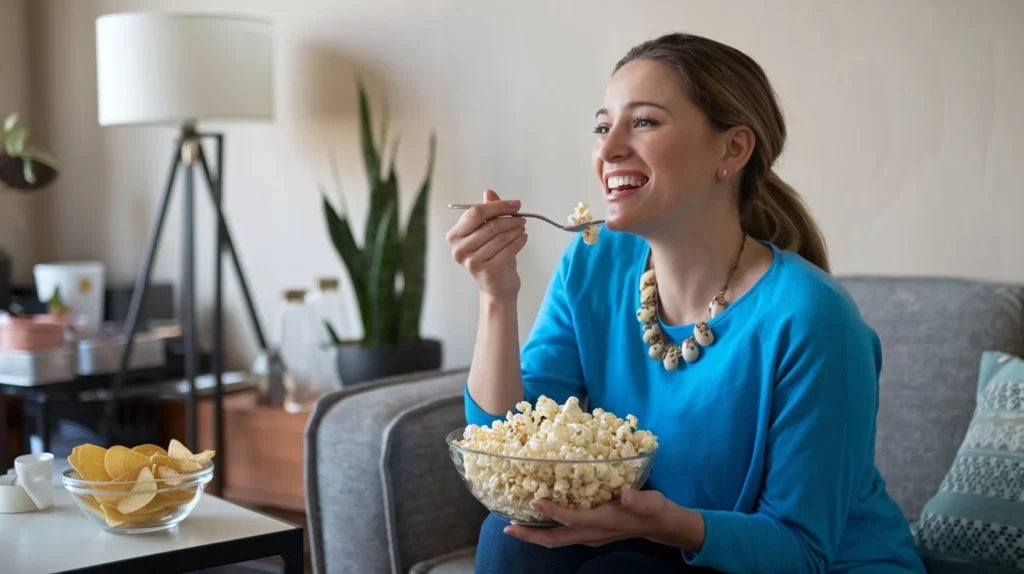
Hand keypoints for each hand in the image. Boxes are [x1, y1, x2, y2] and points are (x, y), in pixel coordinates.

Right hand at [446, 189, 527, 299]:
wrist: (497, 287)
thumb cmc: (491, 257)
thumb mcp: (488, 232)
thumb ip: (488, 213)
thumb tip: (489, 192)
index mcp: (454, 236)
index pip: (475, 213)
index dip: (497, 206)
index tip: (515, 204)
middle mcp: (458, 249)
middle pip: (489, 225)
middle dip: (509, 219)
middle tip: (522, 217)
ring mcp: (471, 262)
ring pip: (500, 237)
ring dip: (515, 230)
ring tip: (522, 228)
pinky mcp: (486, 271)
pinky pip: (507, 250)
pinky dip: (518, 242)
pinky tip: (523, 238)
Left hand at [502, 489, 702, 549]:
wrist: (660, 525)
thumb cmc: (654, 509)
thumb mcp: (651, 502)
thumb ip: (639, 500)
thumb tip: (627, 495)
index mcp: (604, 522)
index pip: (573, 519)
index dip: (553, 512)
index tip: (534, 502)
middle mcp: (592, 533)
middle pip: (556, 539)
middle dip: (531, 535)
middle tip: (507, 529)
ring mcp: (590, 537)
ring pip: (557, 540)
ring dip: (535, 535)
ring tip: (513, 528)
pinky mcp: (590, 535)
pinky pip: (563, 536)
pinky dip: (547, 532)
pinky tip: (537, 523)